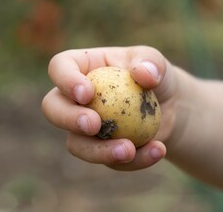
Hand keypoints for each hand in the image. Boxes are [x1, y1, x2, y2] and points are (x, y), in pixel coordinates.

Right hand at [42, 46, 178, 169]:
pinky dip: (133, 160)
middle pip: (53, 108)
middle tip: (94, 125)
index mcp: (84, 68)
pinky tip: (157, 150)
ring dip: (99, 151)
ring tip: (129, 150)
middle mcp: (77, 99)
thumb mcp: (156, 62)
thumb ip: (152, 63)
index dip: (65, 80)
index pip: (60, 67)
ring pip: (76, 144)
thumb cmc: (156, 77)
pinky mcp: (101, 148)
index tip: (87, 93)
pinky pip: (108, 160)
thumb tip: (144, 74)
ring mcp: (86, 127)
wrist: (169, 105)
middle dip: (68, 119)